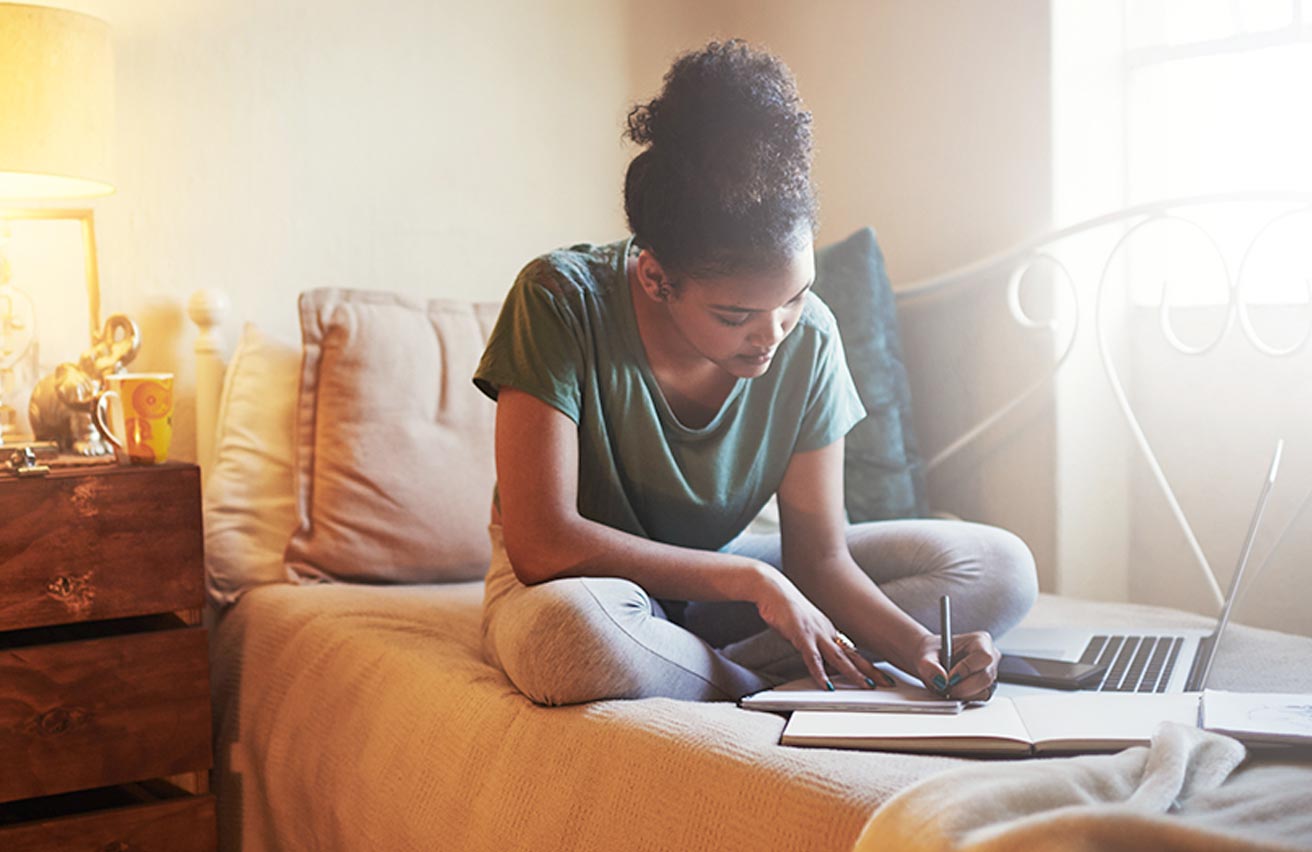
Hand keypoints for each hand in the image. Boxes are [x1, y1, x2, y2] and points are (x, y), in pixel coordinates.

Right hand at [752, 567, 896, 690]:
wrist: (772, 588)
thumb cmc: (784, 606)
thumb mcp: (802, 627)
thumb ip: (812, 642)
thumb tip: (817, 657)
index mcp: (828, 630)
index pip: (851, 651)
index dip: (866, 665)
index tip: (879, 675)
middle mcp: (826, 631)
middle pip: (852, 655)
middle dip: (870, 671)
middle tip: (886, 682)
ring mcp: (815, 633)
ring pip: (838, 658)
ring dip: (853, 673)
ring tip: (866, 686)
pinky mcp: (801, 635)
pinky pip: (813, 658)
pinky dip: (820, 673)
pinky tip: (827, 686)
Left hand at [910, 630, 998, 700]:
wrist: (932, 660)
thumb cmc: (933, 652)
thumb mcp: (926, 656)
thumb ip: (929, 666)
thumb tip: (940, 679)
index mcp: (980, 641)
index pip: (983, 657)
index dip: (967, 669)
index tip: (950, 677)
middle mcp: (990, 656)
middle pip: (985, 677)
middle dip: (964, 686)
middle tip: (946, 687)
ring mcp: (991, 672)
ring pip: (984, 690)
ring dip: (964, 693)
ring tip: (948, 687)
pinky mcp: (987, 686)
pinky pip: (981, 697)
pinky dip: (966, 697)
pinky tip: (954, 689)